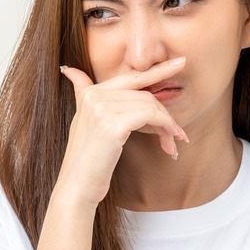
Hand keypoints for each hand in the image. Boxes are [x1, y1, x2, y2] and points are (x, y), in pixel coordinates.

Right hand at [55, 57, 189, 208]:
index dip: (158, 70)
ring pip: (151, 105)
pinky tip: (169, 144)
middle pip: (145, 94)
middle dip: (165, 114)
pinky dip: (165, 128)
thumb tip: (68, 69)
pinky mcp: (113, 125)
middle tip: (177, 134)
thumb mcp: (83, 121)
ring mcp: (102, 109)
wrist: (77, 187)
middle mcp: (95, 96)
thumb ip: (81, 91)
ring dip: (168, 126)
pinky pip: (151, 116)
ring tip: (172, 143)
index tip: (180, 63)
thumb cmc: (88, 159)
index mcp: (90, 93)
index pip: (131, 77)